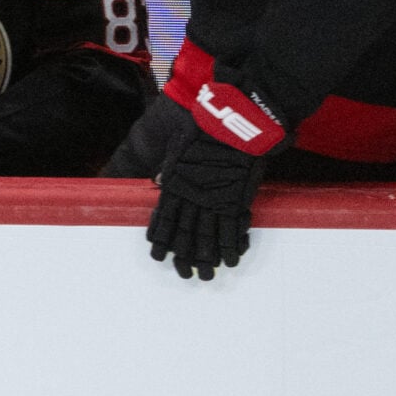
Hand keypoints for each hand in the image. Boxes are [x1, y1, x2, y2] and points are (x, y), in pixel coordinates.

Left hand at [147, 77, 283, 280]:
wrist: (234, 119)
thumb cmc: (206, 127)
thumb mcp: (179, 145)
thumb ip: (171, 166)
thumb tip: (160, 179)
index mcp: (175, 184)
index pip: (164, 219)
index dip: (161, 240)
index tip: (158, 256)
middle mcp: (191, 196)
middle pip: (184, 234)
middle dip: (183, 257)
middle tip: (184, 275)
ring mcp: (214, 199)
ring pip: (206, 237)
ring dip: (206, 259)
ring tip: (206, 276)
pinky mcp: (236, 198)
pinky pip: (231, 228)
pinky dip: (230, 247)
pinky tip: (229, 261)